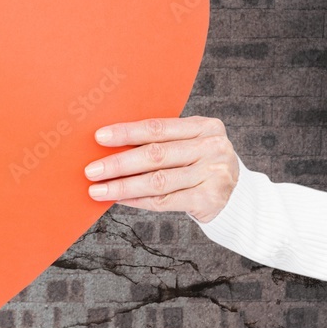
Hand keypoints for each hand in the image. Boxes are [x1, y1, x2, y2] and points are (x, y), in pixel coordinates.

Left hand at [84, 116, 239, 222]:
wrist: (236, 195)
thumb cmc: (198, 163)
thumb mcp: (188, 144)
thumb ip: (160, 142)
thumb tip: (108, 146)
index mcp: (205, 126)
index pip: (158, 128)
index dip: (127, 133)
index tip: (99, 137)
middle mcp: (212, 148)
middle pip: (156, 155)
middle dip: (118, 163)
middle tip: (91, 170)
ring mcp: (214, 174)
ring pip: (158, 181)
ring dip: (123, 186)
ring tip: (98, 190)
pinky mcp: (211, 199)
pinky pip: (165, 201)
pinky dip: (137, 200)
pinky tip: (118, 200)